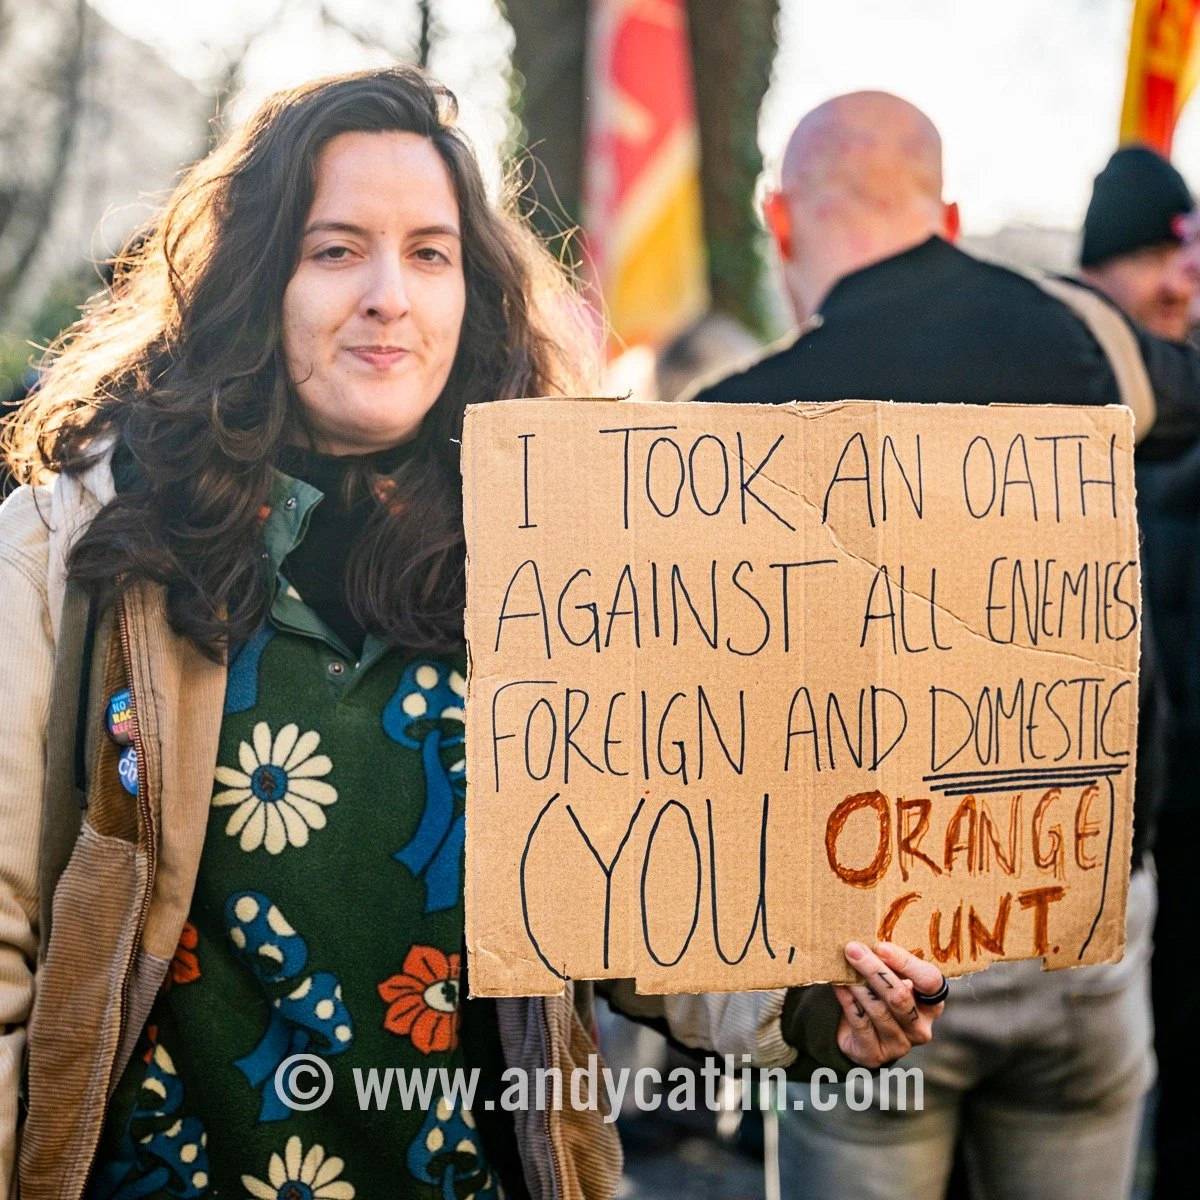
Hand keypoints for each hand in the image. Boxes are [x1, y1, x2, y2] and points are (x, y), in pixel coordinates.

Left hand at [833, 941, 945, 1067]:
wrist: (861, 1037)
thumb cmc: (880, 997)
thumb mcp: (892, 980)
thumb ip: (889, 965)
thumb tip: (869, 942)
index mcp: (932, 1004)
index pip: (930, 982)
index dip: (907, 964)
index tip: (881, 947)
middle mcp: (920, 1027)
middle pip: (900, 997)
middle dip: (875, 970)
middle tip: (853, 949)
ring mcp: (900, 1044)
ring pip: (878, 1010)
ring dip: (858, 984)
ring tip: (844, 964)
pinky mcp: (876, 1054)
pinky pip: (860, 1022)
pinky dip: (848, 1000)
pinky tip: (838, 984)